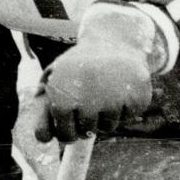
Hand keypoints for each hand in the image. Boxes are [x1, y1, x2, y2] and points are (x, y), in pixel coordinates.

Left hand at [32, 38, 152, 141]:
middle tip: (90, 104)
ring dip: (106, 115)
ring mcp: (114, 98)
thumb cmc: (80, 65)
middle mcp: (87, 98)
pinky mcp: (137, 97)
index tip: (71, 125)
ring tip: (106, 92)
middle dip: (87, 123)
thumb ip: (43, 108)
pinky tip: (121, 88)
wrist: (113, 40)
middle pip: (86, 132)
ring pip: (108, 127)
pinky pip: (128, 117)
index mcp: (62, 95)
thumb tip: (43, 139)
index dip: (68, 132)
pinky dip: (125, 108)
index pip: (64, 134)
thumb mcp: (55, 77)